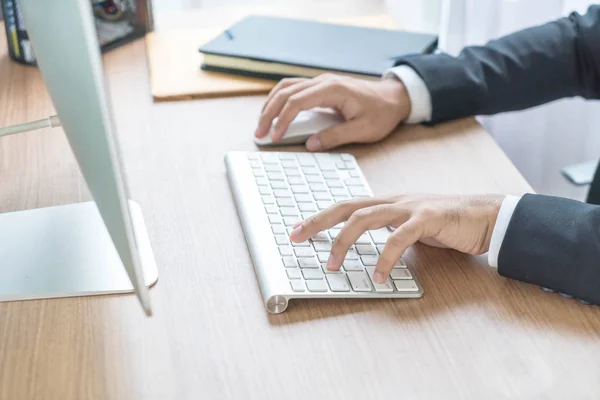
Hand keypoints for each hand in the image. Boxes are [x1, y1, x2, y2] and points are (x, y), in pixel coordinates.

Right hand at [254, 73, 410, 150]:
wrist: (395, 97)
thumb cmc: (381, 113)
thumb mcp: (362, 130)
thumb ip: (335, 137)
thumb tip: (310, 145)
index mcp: (332, 89)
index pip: (296, 102)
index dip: (282, 120)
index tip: (275, 137)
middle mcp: (323, 81)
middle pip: (285, 92)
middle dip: (269, 113)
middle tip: (259, 134)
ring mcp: (321, 81)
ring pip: (285, 87)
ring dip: (270, 104)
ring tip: (262, 124)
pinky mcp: (321, 86)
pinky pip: (293, 89)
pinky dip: (279, 100)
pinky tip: (275, 113)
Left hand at [290, 194, 503, 282]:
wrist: (486, 216)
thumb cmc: (447, 223)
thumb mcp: (410, 225)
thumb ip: (387, 230)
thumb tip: (363, 245)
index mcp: (388, 202)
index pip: (346, 205)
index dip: (320, 216)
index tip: (297, 229)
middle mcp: (394, 200)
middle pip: (347, 207)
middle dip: (318, 222)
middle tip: (296, 238)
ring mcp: (410, 207)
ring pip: (366, 217)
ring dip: (344, 242)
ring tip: (332, 265)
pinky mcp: (428, 219)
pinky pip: (399, 237)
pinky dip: (385, 258)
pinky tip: (378, 276)